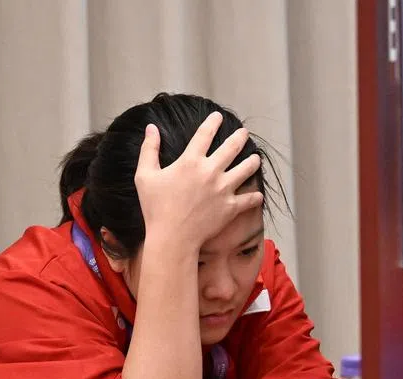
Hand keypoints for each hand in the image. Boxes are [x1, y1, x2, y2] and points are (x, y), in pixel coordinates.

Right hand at [134, 114, 263, 255]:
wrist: (173, 237)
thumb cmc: (155, 208)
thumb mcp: (145, 176)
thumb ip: (149, 149)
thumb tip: (151, 128)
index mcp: (190, 161)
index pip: (205, 134)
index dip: (213, 122)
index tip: (218, 116)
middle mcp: (210, 171)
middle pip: (232, 147)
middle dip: (240, 137)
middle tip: (244, 132)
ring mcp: (224, 189)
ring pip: (246, 169)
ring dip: (252, 161)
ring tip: (256, 158)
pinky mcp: (231, 207)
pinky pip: (249, 199)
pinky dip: (254, 196)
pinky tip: (257, 194)